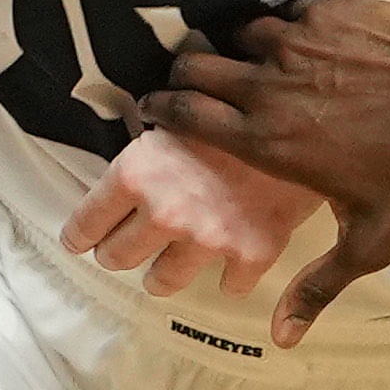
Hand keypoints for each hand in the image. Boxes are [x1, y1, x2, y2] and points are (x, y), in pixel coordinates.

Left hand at [58, 122, 320, 304]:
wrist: (310, 113)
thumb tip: (130, 171)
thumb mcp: (180, 113)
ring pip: (162, 282)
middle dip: (117, 252)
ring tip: (166, 265)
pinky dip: (229, 275)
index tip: (78, 241)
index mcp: (137, 173)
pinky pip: (228, 287)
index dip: (79, 233)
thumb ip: (149, 152)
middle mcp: (166, 212)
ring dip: (161, 274)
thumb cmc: (242, 102)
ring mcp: (208, 239)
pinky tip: (229, 260)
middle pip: (117, 257)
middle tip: (124, 247)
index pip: (85, 223)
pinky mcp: (251, 254)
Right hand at [133, 0, 389, 347]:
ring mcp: (296, 41)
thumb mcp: (372, 239)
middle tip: (194, 89)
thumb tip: (282, 337)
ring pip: (236, 35)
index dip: (160, 112)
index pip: (182, 114)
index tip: (155, 114)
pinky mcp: (325, 10)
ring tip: (253, 68)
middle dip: (185, 77)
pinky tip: (303, 45)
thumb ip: (319, 285)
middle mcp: (268, 84)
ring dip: (236, 50)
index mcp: (266, 140)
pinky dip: (283, 28)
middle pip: (193, 65)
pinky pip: (283, 13)